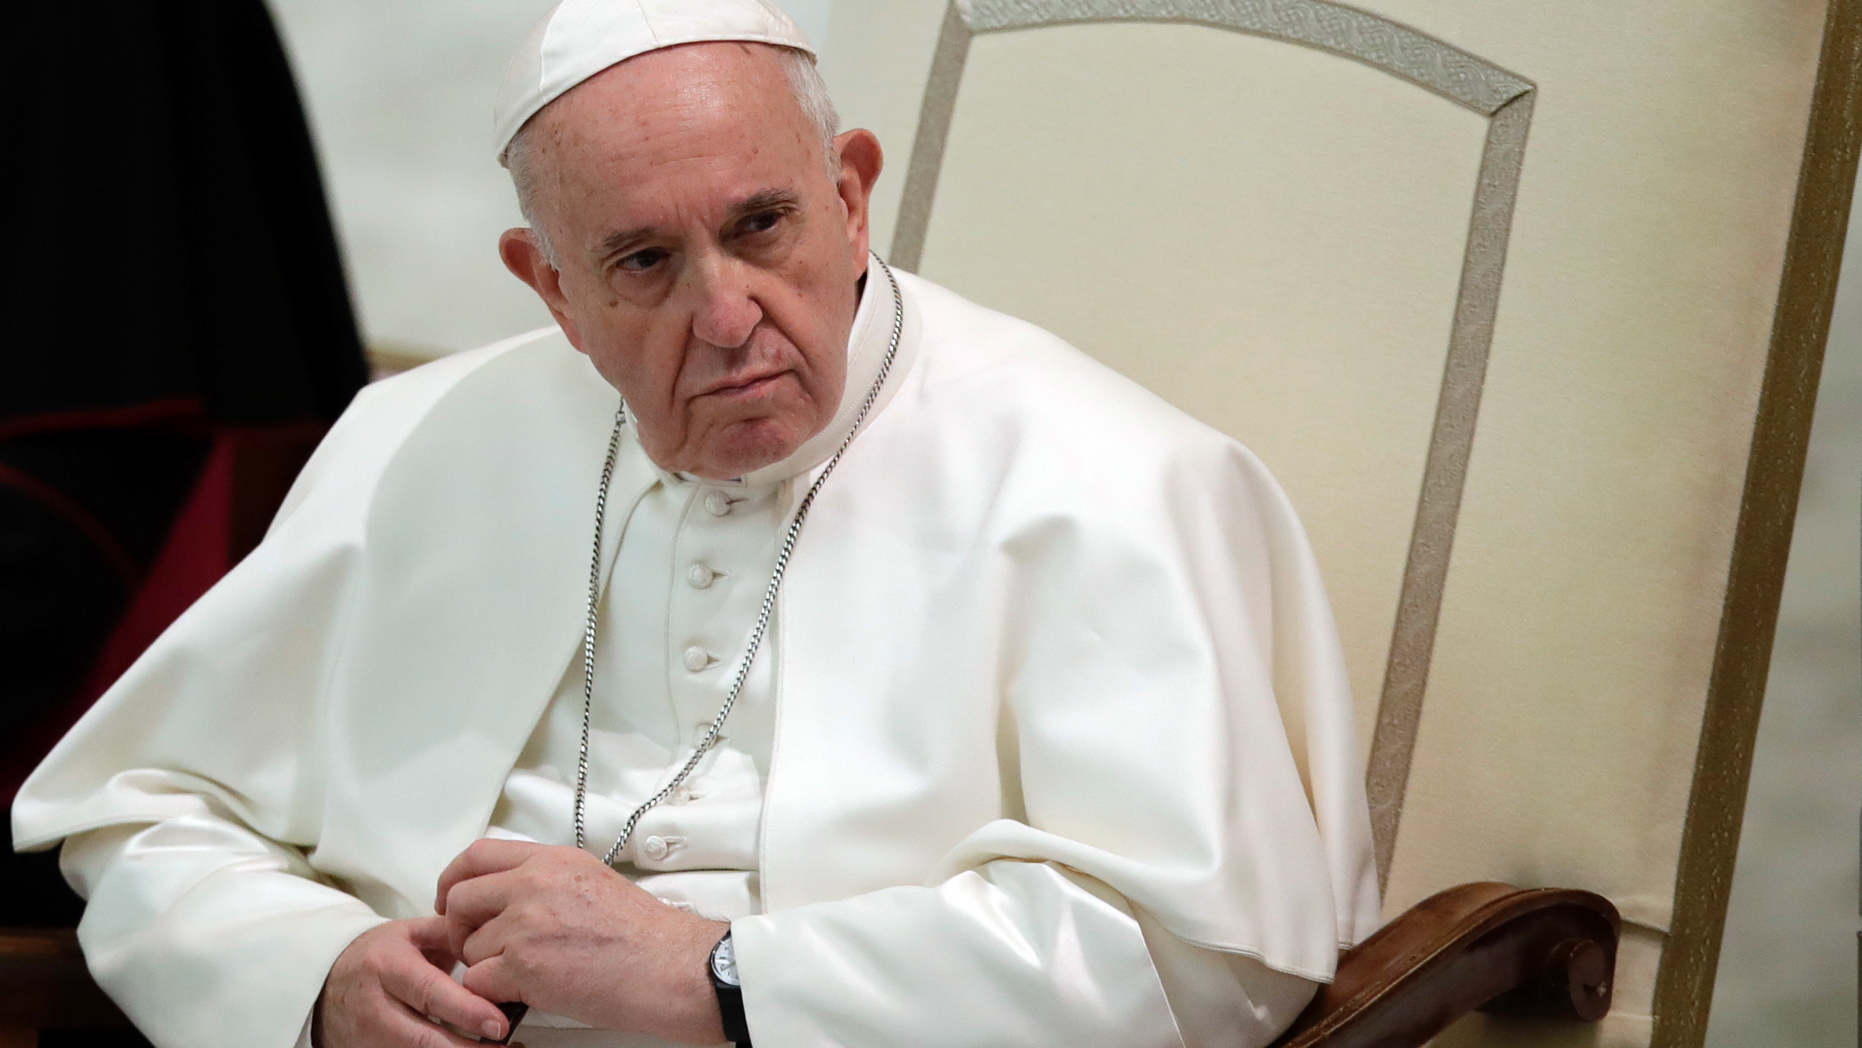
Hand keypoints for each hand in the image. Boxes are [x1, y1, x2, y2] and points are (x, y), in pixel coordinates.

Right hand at [318, 917, 513, 1047]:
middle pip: (423, 1038)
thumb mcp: (411, 933)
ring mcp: (368, 1038)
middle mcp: (375, 1006)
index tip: (500, 1024)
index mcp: (387, 966)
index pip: (429, 993)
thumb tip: (496, 945)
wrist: (325, 981)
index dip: (466, 1011)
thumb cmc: (378, 955)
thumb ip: (452, 935)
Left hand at [435, 839, 728, 1044]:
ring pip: (469, 947)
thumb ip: (548, 879)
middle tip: (478, 946)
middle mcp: (535, 884)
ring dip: (486, 966)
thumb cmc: (645, 936)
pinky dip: (494, 994)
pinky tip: (525, 993)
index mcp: (553, 860)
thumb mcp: (595, 881)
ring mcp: (527, 924)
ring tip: (522, 975)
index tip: (451, 897)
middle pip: (461, 899)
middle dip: (461, 928)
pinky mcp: (524, 966)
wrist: (670, 968)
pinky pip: (478, 981)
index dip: (454, 879)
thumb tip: (511, 894)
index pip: (478, 855)